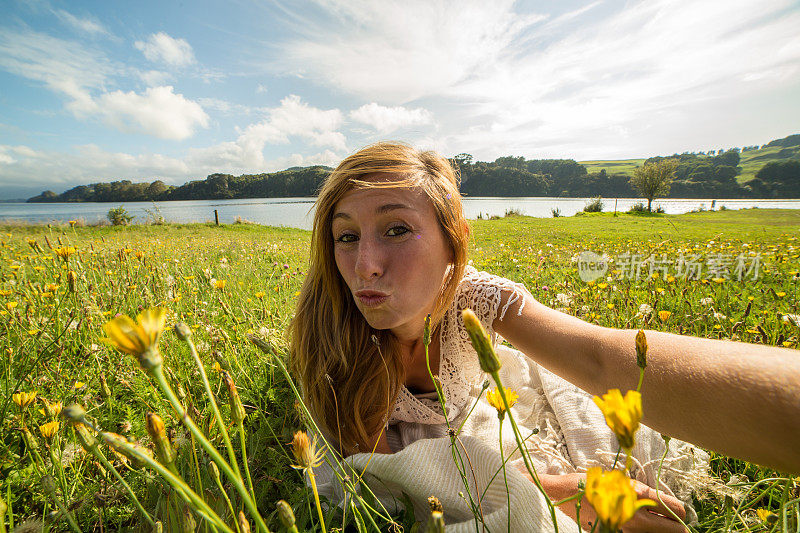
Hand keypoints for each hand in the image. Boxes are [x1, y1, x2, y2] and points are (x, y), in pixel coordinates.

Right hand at [537, 472, 687, 532]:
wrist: (563, 496)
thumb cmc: (590, 484)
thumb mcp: (617, 481)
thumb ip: (641, 491)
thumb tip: (662, 503)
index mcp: (637, 497)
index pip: (675, 509)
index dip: (681, 511)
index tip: (677, 512)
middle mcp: (636, 517)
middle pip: (677, 531)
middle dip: (677, 527)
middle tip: (671, 523)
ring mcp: (627, 531)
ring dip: (662, 532)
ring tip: (655, 526)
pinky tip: (640, 530)